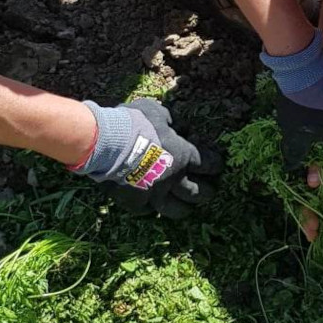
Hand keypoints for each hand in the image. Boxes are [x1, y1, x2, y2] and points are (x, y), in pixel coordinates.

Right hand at [93, 99, 217, 217]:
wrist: (105, 142)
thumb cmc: (133, 123)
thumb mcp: (157, 112)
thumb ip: (170, 120)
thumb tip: (177, 125)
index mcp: (183, 156)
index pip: (208, 164)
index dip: (215, 165)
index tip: (216, 166)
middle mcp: (173, 179)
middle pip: (198, 193)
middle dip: (207, 192)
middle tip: (208, 190)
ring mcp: (155, 194)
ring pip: (177, 210)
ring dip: (185, 207)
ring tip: (187, 206)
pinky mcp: (136, 203)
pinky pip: (149, 211)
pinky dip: (153, 208)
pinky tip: (154, 205)